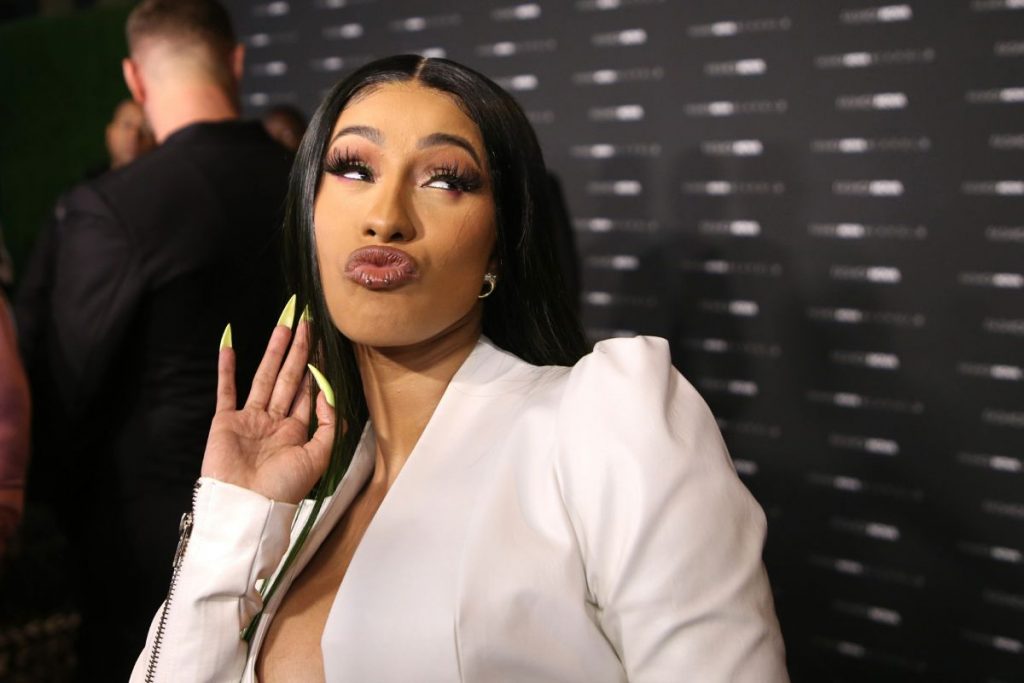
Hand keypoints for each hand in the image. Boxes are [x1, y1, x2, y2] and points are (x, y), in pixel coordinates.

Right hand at [201, 317, 335, 503]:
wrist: (246, 507)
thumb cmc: (283, 489)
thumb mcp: (318, 457)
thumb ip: (327, 424)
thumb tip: (327, 391)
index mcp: (297, 431)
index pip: (308, 392)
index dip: (315, 367)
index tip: (321, 342)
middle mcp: (274, 422)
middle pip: (289, 378)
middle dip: (298, 350)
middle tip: (304, 321)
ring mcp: (249, 420)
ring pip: (264, 378)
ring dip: (273, 351)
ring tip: (282, 326)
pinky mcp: (226, 422)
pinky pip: (226, 390)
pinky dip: (226, 368)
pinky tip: (229, 344)